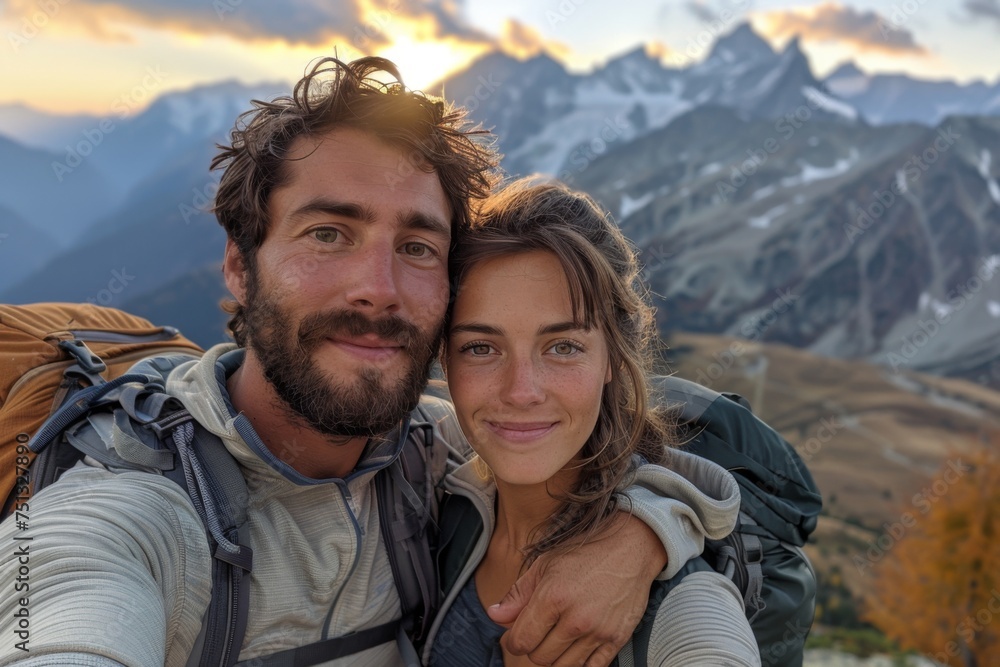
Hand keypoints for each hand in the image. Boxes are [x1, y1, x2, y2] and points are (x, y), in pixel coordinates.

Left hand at [487, 513, 667, 665]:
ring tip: (558, 636)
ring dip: (555, 656)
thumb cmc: (584, 554)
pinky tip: (576, 646)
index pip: (521, 641)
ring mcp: (598, 632)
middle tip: (540, 630)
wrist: (630, 549)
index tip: (516, 633)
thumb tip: (494, 615)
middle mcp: (575, 619)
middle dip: (534, 646)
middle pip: (539, 657)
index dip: (513, 640)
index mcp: (552, 597)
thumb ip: (517, 594)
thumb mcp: (544, 565)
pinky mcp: (617, 640)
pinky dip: (580, 662)